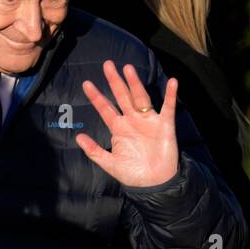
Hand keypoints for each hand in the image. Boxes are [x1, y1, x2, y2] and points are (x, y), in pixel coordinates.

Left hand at [77, 60, 179, 187]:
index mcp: (119, 128)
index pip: (105, 108)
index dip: (96, 96)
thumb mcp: (110, 163)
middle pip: (122, 96)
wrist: (154, 184)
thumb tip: (77, 137)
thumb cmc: (133, 174)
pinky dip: (170, 95)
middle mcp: (132, 120)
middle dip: (115, 81)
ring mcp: (148, 120)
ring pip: (140, 97)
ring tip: (128, 68)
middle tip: (107, 64)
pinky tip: (172, 81)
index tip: (86, 84)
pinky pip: (168, 107)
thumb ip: (94, 151)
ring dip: (135, 83)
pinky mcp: (165, 124)